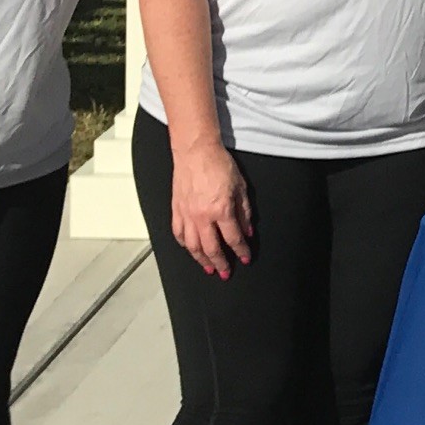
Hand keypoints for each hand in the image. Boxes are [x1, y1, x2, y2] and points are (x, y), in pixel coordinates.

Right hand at [170, 137, 252, 278]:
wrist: (195, 151)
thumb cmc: (219, 164)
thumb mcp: (241, 187)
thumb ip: (244, 212)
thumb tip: (247, 231)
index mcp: (221, 210)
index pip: (233, 239)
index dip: (241, 251)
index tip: (245, 258)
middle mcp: (202, 216)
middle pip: (212, 248)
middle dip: (220, 263)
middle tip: (225, 273)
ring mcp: (187, 214)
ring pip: (193, 246)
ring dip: (201, 260)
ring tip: (208, 268)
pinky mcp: (176, 209)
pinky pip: (178, 234)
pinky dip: (185, 245)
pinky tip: (191, 249)